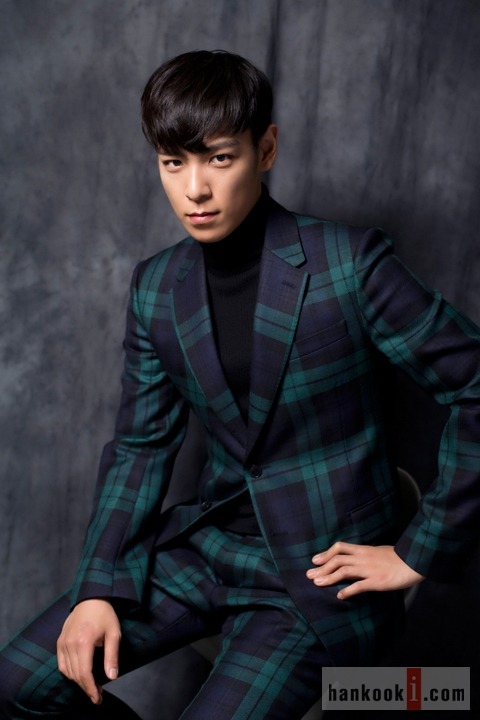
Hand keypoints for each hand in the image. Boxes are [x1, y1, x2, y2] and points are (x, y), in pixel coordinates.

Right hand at [57, 598, 120, 703]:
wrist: (91, 597)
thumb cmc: (105, 615)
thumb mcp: (114, 633)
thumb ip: (112, 656)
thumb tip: (112, 677)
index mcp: (84, 642)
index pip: (84, 673)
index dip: (90, 689)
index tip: (97, 698)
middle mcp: (70, 643)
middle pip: (76, 675)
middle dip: (86, 688)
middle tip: (98, 695)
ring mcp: (63, 642)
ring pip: (67, 671)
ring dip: (78, 682)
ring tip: (91, 686)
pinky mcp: (60, 641)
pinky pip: (62, 664)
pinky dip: (69, 673)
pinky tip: (79, 675)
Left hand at [306, 542, 423, 599]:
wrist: (414, 561)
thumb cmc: (398, 557)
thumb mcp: (379, 551)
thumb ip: (366, 554)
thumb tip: (356, 557)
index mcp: (364, 549)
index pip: (340, 547)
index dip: (326, 553)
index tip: (315, 560)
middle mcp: (363, 558)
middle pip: (337, 559)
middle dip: (322, 567)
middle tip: (309, 575)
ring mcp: (369, 569)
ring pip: (344, 571)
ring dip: (329, 577)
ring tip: (318, 583)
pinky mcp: (377, 582)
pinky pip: (359, 586)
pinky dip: (347, 591)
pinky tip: (339, 596)